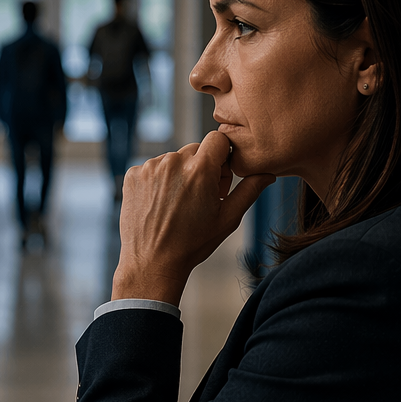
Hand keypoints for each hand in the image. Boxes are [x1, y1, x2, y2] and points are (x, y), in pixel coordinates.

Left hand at [113, 130, 273, 304]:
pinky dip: (158, 181)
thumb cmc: (192, 243)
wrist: (153, 262)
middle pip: (196, 149)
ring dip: (179, 174)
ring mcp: (150, 168)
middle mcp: (173, 162)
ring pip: (173, 159)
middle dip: (202, 167)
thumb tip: (268, 172)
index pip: (218, 138)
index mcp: (200, 169)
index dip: (222, 158)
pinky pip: (153, 168)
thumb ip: (250, 190)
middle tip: (200, 198)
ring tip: (179, 204)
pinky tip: (161, 204)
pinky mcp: (133, 175)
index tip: (218, 179)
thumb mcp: (228, 218)